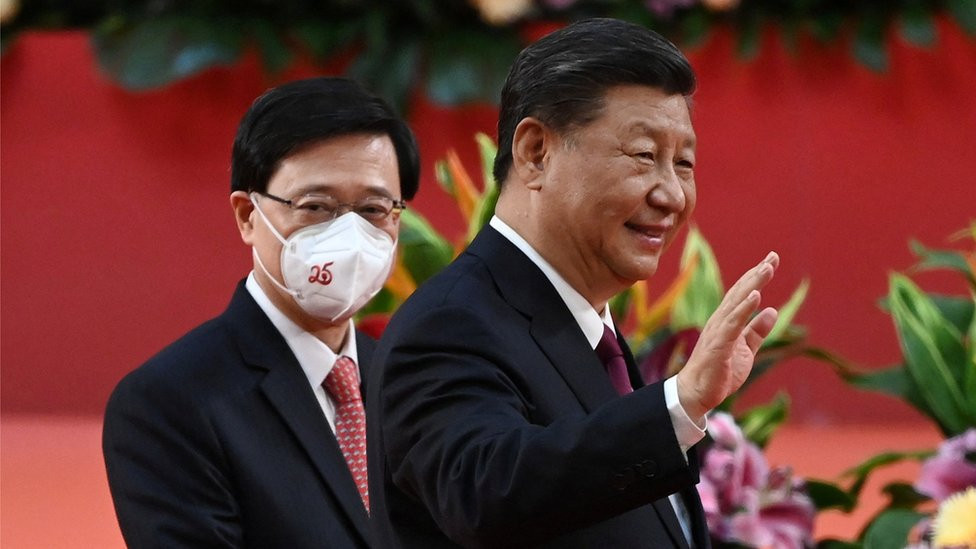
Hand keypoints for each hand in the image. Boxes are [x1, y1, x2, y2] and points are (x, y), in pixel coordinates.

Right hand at [675, 251, 779, 419]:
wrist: (697, 393)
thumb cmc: (718, 372)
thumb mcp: (745, 350)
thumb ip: (757, 331)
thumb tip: (772, 311)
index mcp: (726, 321)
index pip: (743, 294)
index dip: (756, 276)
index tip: (771, 260)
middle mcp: (721, 321)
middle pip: (740, 292)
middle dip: (757, 274)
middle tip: (773, 257)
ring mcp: (718, 332)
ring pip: (737, 303)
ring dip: (752, 285)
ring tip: (766, 269)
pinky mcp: (718, 346)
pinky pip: (733, 324)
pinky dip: (744, 309)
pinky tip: (756, 296)